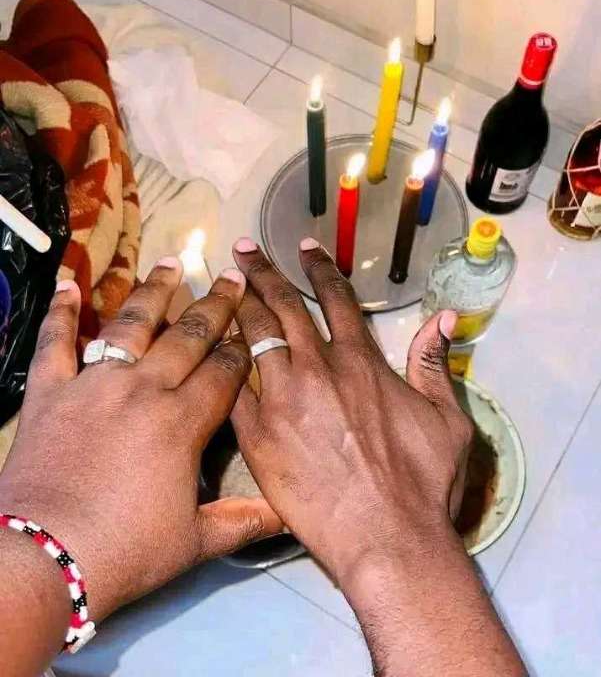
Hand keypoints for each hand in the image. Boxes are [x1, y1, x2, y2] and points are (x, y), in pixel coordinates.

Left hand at [0, 259, 280, 622]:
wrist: (45, 560)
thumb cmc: (126, 551)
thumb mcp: (195, 542)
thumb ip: (242, 521)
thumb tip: (289, 515)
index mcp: (182, 422)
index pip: (224, 371)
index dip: (242, 347)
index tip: (253, 325)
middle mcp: (143, 389)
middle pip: (188, 336)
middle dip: (215, 305)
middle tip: (230, 276)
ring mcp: (94, 384)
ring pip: (131, 324)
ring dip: (154, 291)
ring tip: (171, 263)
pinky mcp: (50, 391)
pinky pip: (56, 342)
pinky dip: (61, 312)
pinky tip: (68, 285)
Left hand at [230, 237, 472, 585]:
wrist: (387, 538)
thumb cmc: (423, 483)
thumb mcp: (447, 419)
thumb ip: (435, 365)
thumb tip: (441, 319)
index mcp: (360, 361)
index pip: (335, 299)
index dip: (319, 268)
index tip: (303, 246)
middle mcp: (317, 368)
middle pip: (282, 306)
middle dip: (261, 272)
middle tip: (242, 248)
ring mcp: (282, 399)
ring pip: (251, 337)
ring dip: (236, 306)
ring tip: (221, 285)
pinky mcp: (257, 434)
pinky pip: (232, 387)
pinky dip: (222, 362)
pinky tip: (209, 348)